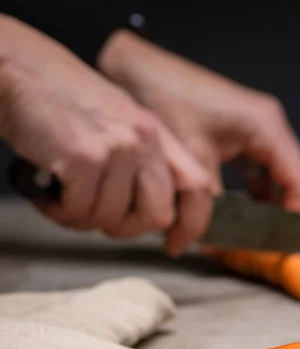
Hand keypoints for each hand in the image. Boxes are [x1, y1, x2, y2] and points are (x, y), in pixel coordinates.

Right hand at [0, 15, 213, 239]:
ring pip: (111, 219)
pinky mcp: (83, 159)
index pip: (198, 187)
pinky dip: (58, 211)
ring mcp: (116, 149)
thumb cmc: (63, 99)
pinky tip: (48, 190)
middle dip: (126, 227)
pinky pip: (78, 213)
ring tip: (64, 192)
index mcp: (158, 133)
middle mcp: (144, 140)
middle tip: (100, 214)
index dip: (192, 224)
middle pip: (158, 215)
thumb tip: (159, 212)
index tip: (176, 245)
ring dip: (81, 217)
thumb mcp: (121, 122)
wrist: (17, 69)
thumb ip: (145, 162)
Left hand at [98, 30, 299, 255]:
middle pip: (291, 181)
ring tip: (248, 234)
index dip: (295, 218)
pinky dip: (250, 193)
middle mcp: (269, 126)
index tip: (280, 246)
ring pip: (274, 177)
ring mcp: (256, 129)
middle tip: (263, 246)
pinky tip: (235, 212)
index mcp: (267, 127)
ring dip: (264, 206)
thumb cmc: (165, 102)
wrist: (133, 68)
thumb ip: (209, 205)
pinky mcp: (240, 133)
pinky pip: (257, 169)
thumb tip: (215, 245)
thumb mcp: (192, 160)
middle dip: (279, 215)